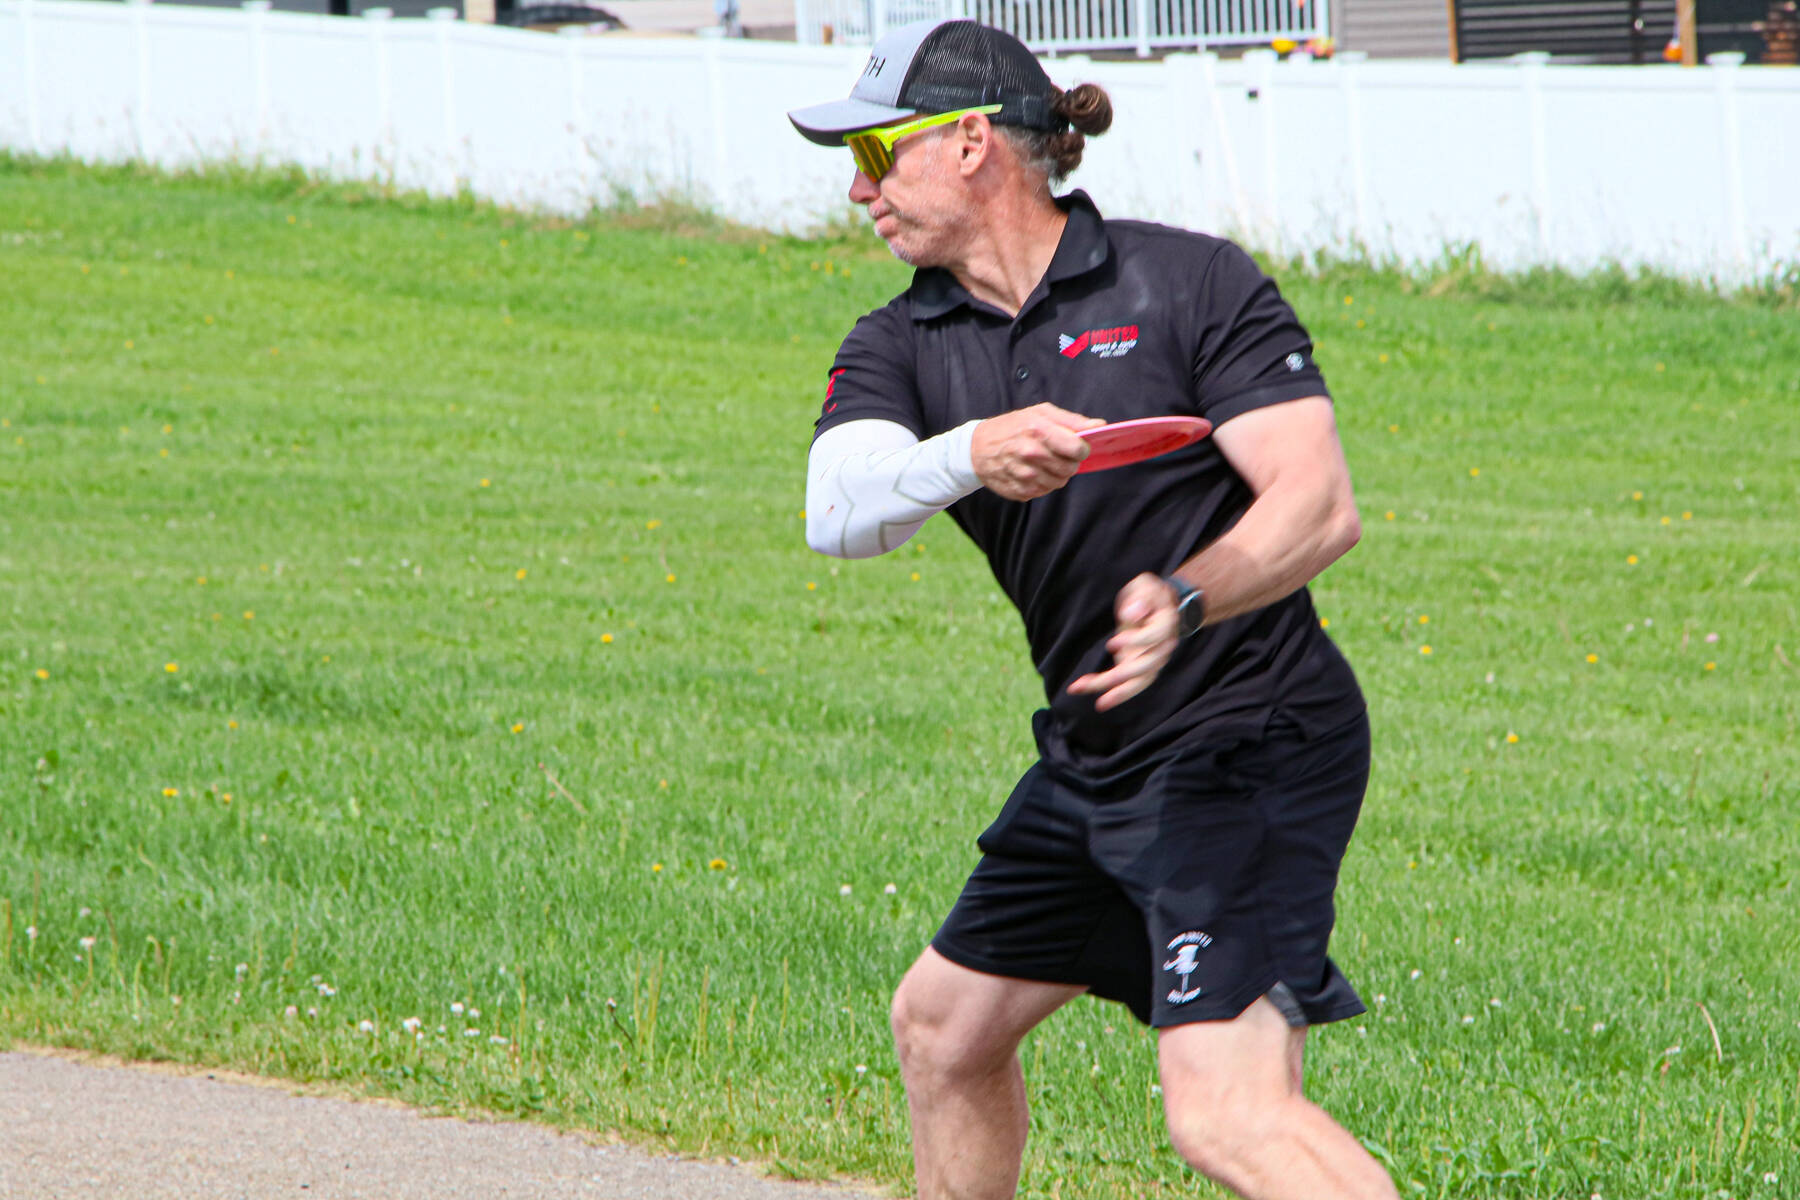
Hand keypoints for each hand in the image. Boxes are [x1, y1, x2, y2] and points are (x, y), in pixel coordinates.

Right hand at [970, 403, 1103, 500]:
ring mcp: (1024, 475)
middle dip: (1069, 462)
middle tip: (1057, 453)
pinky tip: (1031, 471)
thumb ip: (1072, 420)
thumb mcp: (1040, 413)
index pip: (1078, 449)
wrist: (976, 448)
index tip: (1077, 446)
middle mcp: (1031, 454)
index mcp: (1038, 431)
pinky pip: (1044, 491)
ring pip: (1059, 482)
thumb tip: (1100, 426)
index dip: (1082, 448)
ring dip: (1056, 474)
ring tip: (1043, 462)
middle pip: (1071, 468)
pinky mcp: (1020, 491)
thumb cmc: (1011, 427)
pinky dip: (1042, 483)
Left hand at [1066, 573, 1180, 712]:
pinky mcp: (1141, 668)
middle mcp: (1164, 647)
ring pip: (1139, 682)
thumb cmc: (1150, 595)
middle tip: (1090, 681)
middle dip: (1119, 677)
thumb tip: (1132, 614)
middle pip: (1147, 666)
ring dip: (1116, 693)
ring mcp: (1154, 661)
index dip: (1135, 641)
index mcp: (1167, 624)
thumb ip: (1142, 597)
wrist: (1161, 608)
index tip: (1111, 643)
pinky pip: (1131, 685)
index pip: (1155, 636)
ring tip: (1093, 701)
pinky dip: (1115, 694)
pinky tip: (1096, 698)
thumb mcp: (1146, 586)